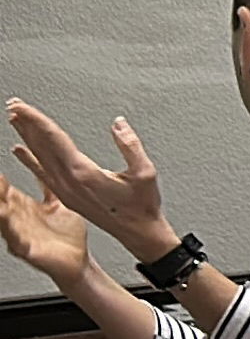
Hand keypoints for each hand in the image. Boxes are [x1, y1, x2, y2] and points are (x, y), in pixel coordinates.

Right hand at [0, 173, 93, 289]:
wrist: (78, 262)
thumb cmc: (68, 235)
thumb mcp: (58, 204)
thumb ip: (49, 187)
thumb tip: (46, 165)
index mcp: (26, 210)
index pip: (8, 193)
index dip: (1, 183)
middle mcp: (20, 222)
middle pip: (2, 205)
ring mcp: (21, 237)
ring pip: (5, 224)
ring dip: (0, 214)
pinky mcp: (28, 252)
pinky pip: (18, 243)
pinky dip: (13, 236)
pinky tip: (9, 229)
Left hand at [6, 101, 172, 256]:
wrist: (138, 233)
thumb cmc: (142, 207)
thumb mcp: (145, 173)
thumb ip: (130, 146)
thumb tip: (119, 125)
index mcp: (84, 174)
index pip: (54, 139)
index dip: (37, 120)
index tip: (24, 107)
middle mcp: (69, 182)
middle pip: (41, 146)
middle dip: (27, 123)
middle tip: (14, 105)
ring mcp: (65, 190)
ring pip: (39, 157)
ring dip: (27, 137)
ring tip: (16, 120)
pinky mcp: (66, 195)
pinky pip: (42, 173)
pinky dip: (30, 159)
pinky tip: (21, 151)